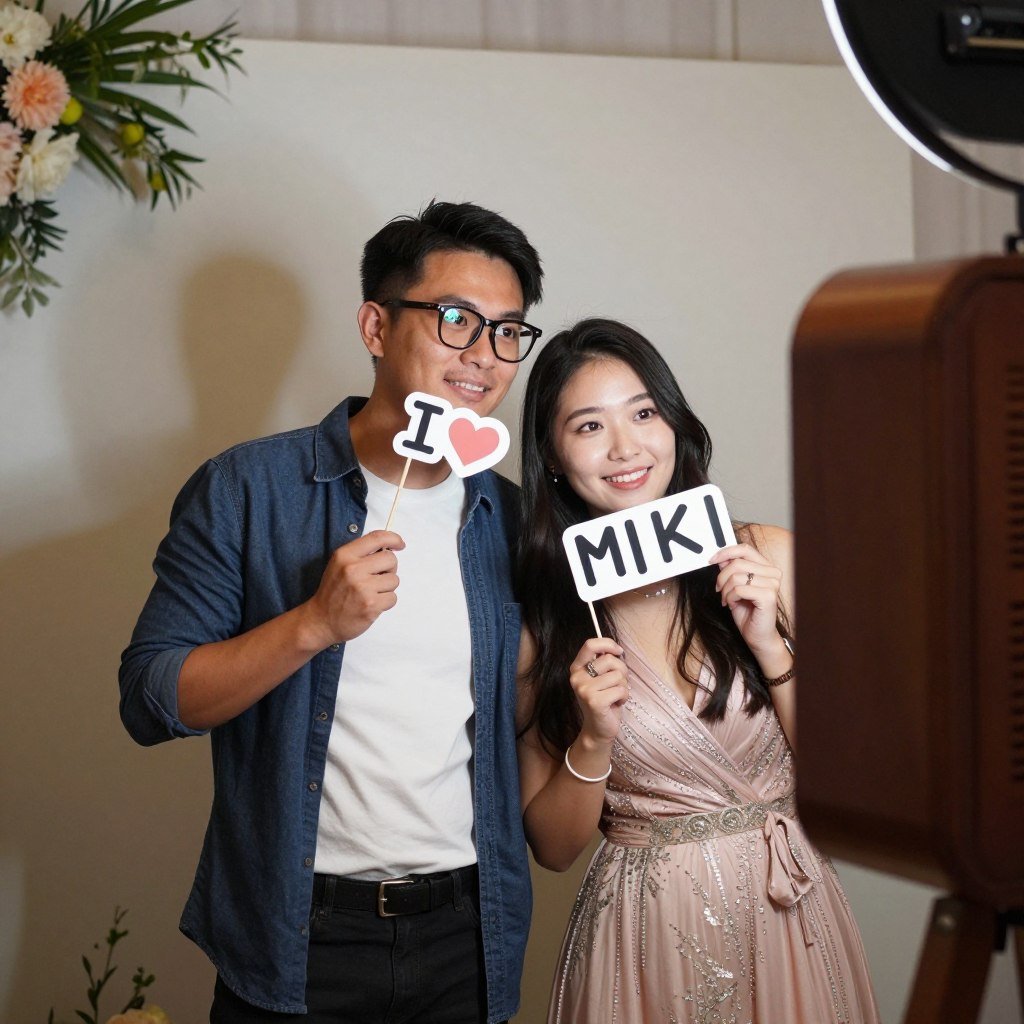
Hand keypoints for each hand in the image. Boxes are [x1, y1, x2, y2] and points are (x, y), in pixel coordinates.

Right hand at [304, 530, 405, 646]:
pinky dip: (385, 602)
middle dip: (389, 568)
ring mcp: (362, 588)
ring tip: (371, 593)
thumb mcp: (339, 565)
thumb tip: (389, 548)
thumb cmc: (333, 592)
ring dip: (387, 587)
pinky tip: (371, 604)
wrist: (321, 621)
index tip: (399, 545)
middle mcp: (353, 569)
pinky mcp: (371, 605)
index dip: (393, 538)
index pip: (377, 538)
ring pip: (394, 580)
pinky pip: (393, 597)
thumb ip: (361, 554)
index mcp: (345, 555)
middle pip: (391, 559)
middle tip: (378, 577)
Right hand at [569, 637, 628, 744]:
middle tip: (618, 684)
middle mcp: (577, 677)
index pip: (590, 645)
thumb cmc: (604, 700)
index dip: (607, 644)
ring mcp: (584, 689)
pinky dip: (624, 697)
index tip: (618, 651)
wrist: (598, 729)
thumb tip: (616, 649)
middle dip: (621, 670)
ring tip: (615, 696)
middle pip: (609, 659)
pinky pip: (621, 690)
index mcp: (577, 668)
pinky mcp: (594, 701)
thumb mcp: (600, 678)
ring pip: (617, 675)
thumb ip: (603, 663)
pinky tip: (616, 704)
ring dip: (623, 686)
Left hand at [709, 542, 782, 659]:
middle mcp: (773, 573)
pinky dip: (729, 597)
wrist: (757, 635)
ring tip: (726, 599)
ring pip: (736, 576)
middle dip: (721, 577)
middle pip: (737, 563)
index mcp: (767, 567)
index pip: (745, 549)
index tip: (712, 560)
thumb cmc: (747, 612)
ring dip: (725, 590)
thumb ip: (731, 570)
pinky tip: (731, 604)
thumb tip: (721, 558)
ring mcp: (773, 584)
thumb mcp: (735, 586)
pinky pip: (739, 589)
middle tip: (718, 589)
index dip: (726, 552)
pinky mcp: (769, 596)